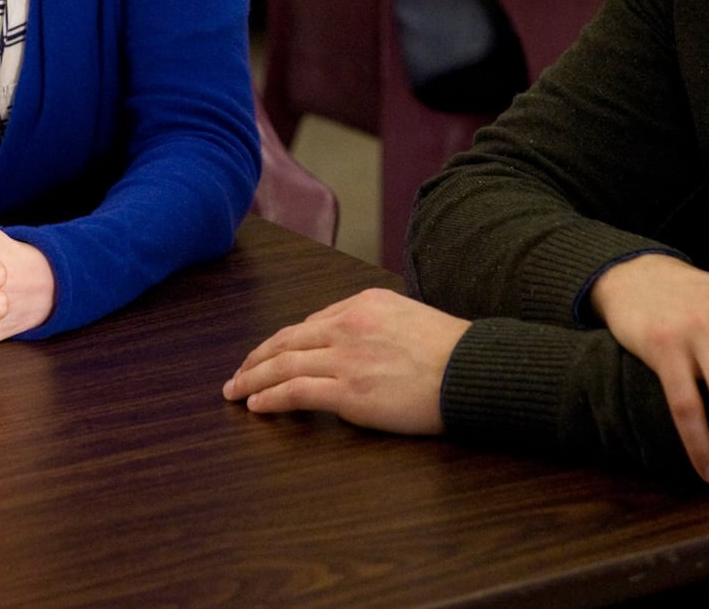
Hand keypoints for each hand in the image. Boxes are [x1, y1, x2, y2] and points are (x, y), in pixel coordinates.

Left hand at [222, 288, 469, 434]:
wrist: (473, 371)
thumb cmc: (452, 351)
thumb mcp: (410, 317)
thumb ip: (377, 323)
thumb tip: (352, 340)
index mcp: (363, 303)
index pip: (311, 323)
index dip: (284, 342)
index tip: (270, 355)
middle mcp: (348, 325)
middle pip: (287, 340)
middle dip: (257, 358)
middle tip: (238, 374)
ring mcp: (346, 358)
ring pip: (284, 364)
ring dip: (253, 379)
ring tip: (235, 391)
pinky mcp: (350, 391)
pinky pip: (296, 391)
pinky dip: (270, 397)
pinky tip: (256, 405)